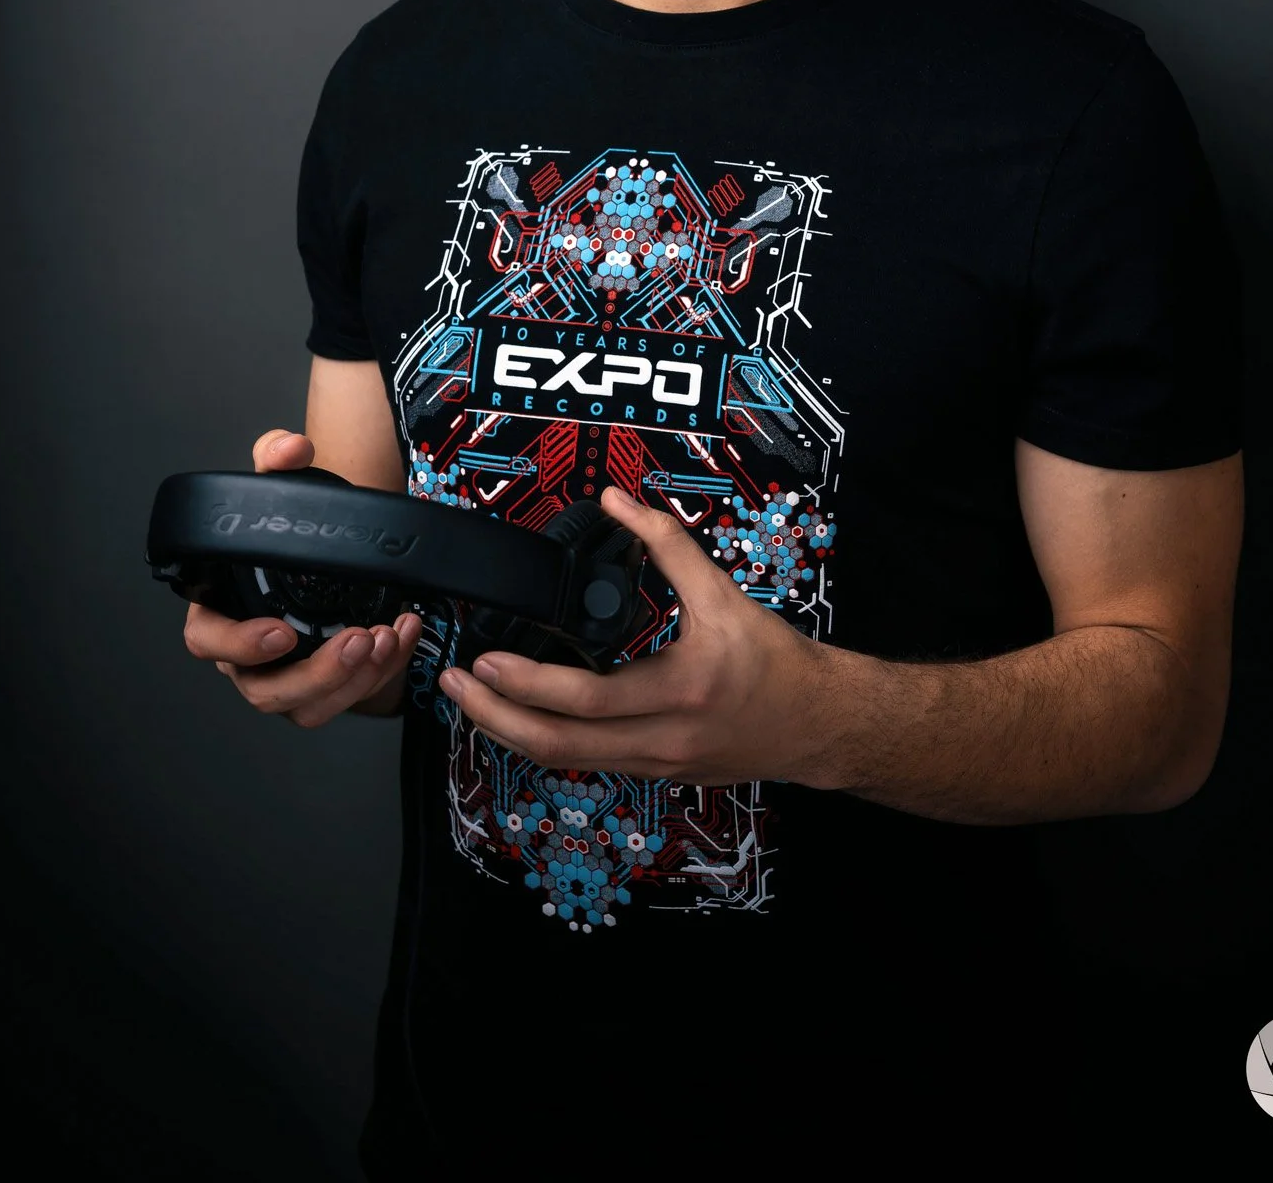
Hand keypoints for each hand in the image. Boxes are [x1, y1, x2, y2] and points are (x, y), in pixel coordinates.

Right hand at [182, 427, 421, 726]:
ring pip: (307, 706)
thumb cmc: (291, 530)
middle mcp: (248, 655)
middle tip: (358, 639)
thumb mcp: (283, 485)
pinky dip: (381, 672)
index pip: (206, 640)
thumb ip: (277, 458)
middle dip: (315, 673)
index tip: (279, 632)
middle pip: (264, 690)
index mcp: (221, 610)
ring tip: (387, 638)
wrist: (330, 555)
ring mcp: (287, 677)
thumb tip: (290, 448)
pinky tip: (403, 636)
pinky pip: (348, 698)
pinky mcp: (327, 688)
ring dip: (352, 681)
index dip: (237, 644)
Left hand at [437, 484, 839, 782]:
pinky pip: (585, 761)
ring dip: (511, 733)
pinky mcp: (653, 770)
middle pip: (557, 747)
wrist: (817, 724)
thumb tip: (620, 502)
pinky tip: (521, 714)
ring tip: (473, 700)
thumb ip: (668, 545)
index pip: (585, 699)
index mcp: (678, 692)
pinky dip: (546, 739)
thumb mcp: (725, 594)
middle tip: (455, 685)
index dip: (525, 683)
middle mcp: (660, 740)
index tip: (486, 659)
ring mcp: (654, 764)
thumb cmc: (776, 663)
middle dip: (494, 719)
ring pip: (565, 763)